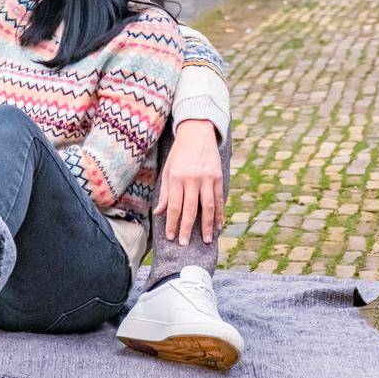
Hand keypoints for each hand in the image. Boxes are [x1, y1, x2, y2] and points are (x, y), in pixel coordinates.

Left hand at [154, 120, 223, 246]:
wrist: (197, 133)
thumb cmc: (179, 154)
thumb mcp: (167, 170)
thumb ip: (164, 192)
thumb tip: (159, 212)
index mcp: (176, 178)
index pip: (174, 206)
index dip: (172, 223)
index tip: (171, 237)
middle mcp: (192, 179)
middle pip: (190, 209)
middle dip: (186, 228)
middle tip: (184, 244)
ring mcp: (207, 178)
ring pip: (208, 207)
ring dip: (206, 226)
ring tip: (205, 240)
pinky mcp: (218, 177)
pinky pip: (219, 199)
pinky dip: (220, 214)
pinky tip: (218, 226)